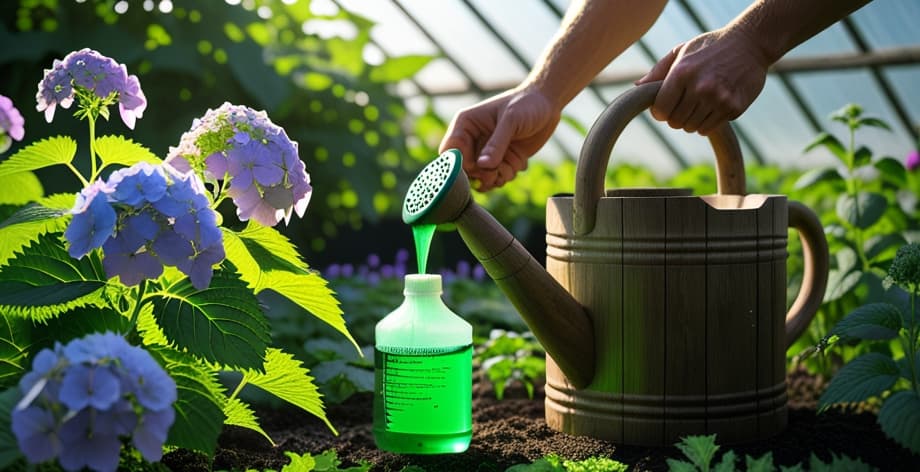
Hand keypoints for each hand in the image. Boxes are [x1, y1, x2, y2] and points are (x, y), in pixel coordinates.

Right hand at [439, 86, 560, 190]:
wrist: (547, 106)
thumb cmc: (527, 104)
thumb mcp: (511, 120)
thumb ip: (497, 144)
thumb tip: (483, 166)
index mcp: (465, 124)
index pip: (450, 152)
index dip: (460, 164)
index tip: (480, 167)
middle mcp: (472, 140)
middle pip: (464, 170)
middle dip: (482, 174)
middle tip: (498, 170)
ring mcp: (486, 152)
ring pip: (480, 178)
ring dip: (497, 177)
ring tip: (511, 165)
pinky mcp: (500, 161)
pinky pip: (496, 178)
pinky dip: (507, 176)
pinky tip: (519, 162)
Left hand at [636, 28, 770, 135]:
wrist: (751, 44)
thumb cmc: (710, 47)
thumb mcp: (682, 51)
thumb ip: (658, 71)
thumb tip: (637, 87)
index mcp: (682, 73)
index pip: (660, 110)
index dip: (660, 112)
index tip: (665, 107)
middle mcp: (700, 87)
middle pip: (675, 122)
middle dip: (676, 117)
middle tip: (684, 105)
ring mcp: (719, 99)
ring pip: (692, 128)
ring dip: (692, 121)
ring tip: (699, 104)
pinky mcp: (734, 107)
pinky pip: (709, 128)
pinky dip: (707, 122)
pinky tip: (713, 107)